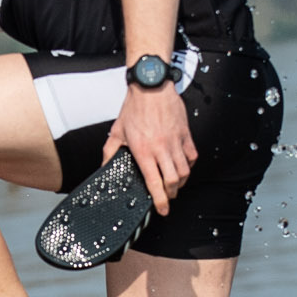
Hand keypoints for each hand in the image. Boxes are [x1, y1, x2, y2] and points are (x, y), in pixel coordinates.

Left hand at [104, 80, 197, 211]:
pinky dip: (189, 164)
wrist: (150, 87)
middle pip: (173, 181)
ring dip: (181, 182)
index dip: (160, 201)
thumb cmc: (135, 107)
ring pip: (185, 170)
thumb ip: (110, 152)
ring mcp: (175, 141)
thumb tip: (104, 167)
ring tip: (175, 184)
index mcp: (143, 151)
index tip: (162, 209)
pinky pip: (192, 155)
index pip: (154, 183)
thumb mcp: (117, 132)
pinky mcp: (185, 134)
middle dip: (171, 194)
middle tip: (167, 196)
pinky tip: (183, 165)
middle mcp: (161, 148)